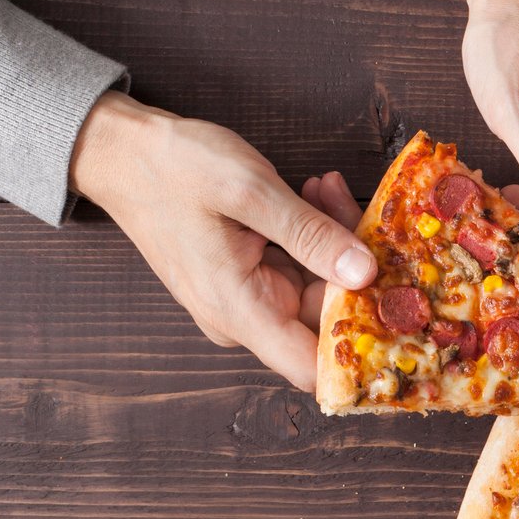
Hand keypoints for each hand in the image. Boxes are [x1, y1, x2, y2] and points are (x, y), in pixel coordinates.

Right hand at [70, 91, 376, 389]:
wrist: (121, 151)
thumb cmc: (172, 167)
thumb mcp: (248, 189)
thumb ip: (310, 234)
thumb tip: (365, 272)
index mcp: (240, 311)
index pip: (312, 367)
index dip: (361, 351)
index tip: (397, 308)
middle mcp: (245, 319)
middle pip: (327, 320)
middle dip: (356, 270)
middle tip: (360, 208)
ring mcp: (247, 301)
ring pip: (319, 290)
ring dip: (336, 244)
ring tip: (327, 189)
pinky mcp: (250, 280)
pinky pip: (300, 271)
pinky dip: (315, 238)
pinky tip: (315, 196)